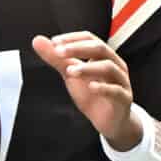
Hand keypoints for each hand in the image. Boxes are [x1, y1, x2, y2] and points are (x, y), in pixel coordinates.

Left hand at [32, 31, 134, 145]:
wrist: (108, 121)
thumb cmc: (91, 94)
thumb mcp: (71, 75)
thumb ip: (56, 59)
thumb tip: (37, 40)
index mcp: (103, 56)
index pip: (89, 39)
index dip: (72, 39)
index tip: (54, 42)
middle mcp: (115, 64)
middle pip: (100, 48)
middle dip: (79, 48)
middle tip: (59, 52)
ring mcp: (121, 81)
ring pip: (108, 68)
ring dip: (87, 68)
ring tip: (70, 71)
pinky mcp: (124, 99)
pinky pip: (116, 90)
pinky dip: (103, 88)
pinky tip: (90, 87)